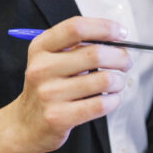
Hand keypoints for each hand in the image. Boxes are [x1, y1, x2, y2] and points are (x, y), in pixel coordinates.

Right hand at [0, 16, 132, 152]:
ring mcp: (49, 94)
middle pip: (95, 54)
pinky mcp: (59, 117)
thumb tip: (117, 40)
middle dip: (120, 57)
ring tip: (117, 83)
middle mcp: (42, 68)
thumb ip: (77, 46)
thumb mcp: (51, 59)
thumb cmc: (47, 88)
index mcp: (40, 48)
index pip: (76, 27)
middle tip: (126, 62)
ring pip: (103, 80)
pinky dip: (114, 100)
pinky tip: (111, 99)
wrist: (25, 125)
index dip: (104, 27)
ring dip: (119, 81)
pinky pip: (100, 104)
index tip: (121, 33)